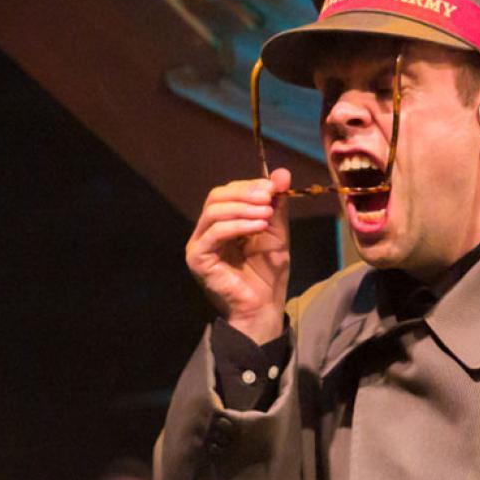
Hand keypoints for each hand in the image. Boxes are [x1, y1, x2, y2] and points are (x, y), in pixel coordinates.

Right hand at [186, 170, 291, 342]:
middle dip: (245, 193)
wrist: (263, 307)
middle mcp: (206, 230)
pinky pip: (214, 233)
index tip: (274, 186)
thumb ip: (276, 205)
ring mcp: (199, 244)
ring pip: (213, 212)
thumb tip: (282, 172)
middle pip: (216, 197)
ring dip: (243, 208)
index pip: (228, 193)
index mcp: (222, 222)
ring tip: (267, 214)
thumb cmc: (267, 273)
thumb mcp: (276, 233)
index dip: (249, 186)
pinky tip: (258, 226)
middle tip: (269, 197)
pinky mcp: (198, 258)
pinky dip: (237, 225)